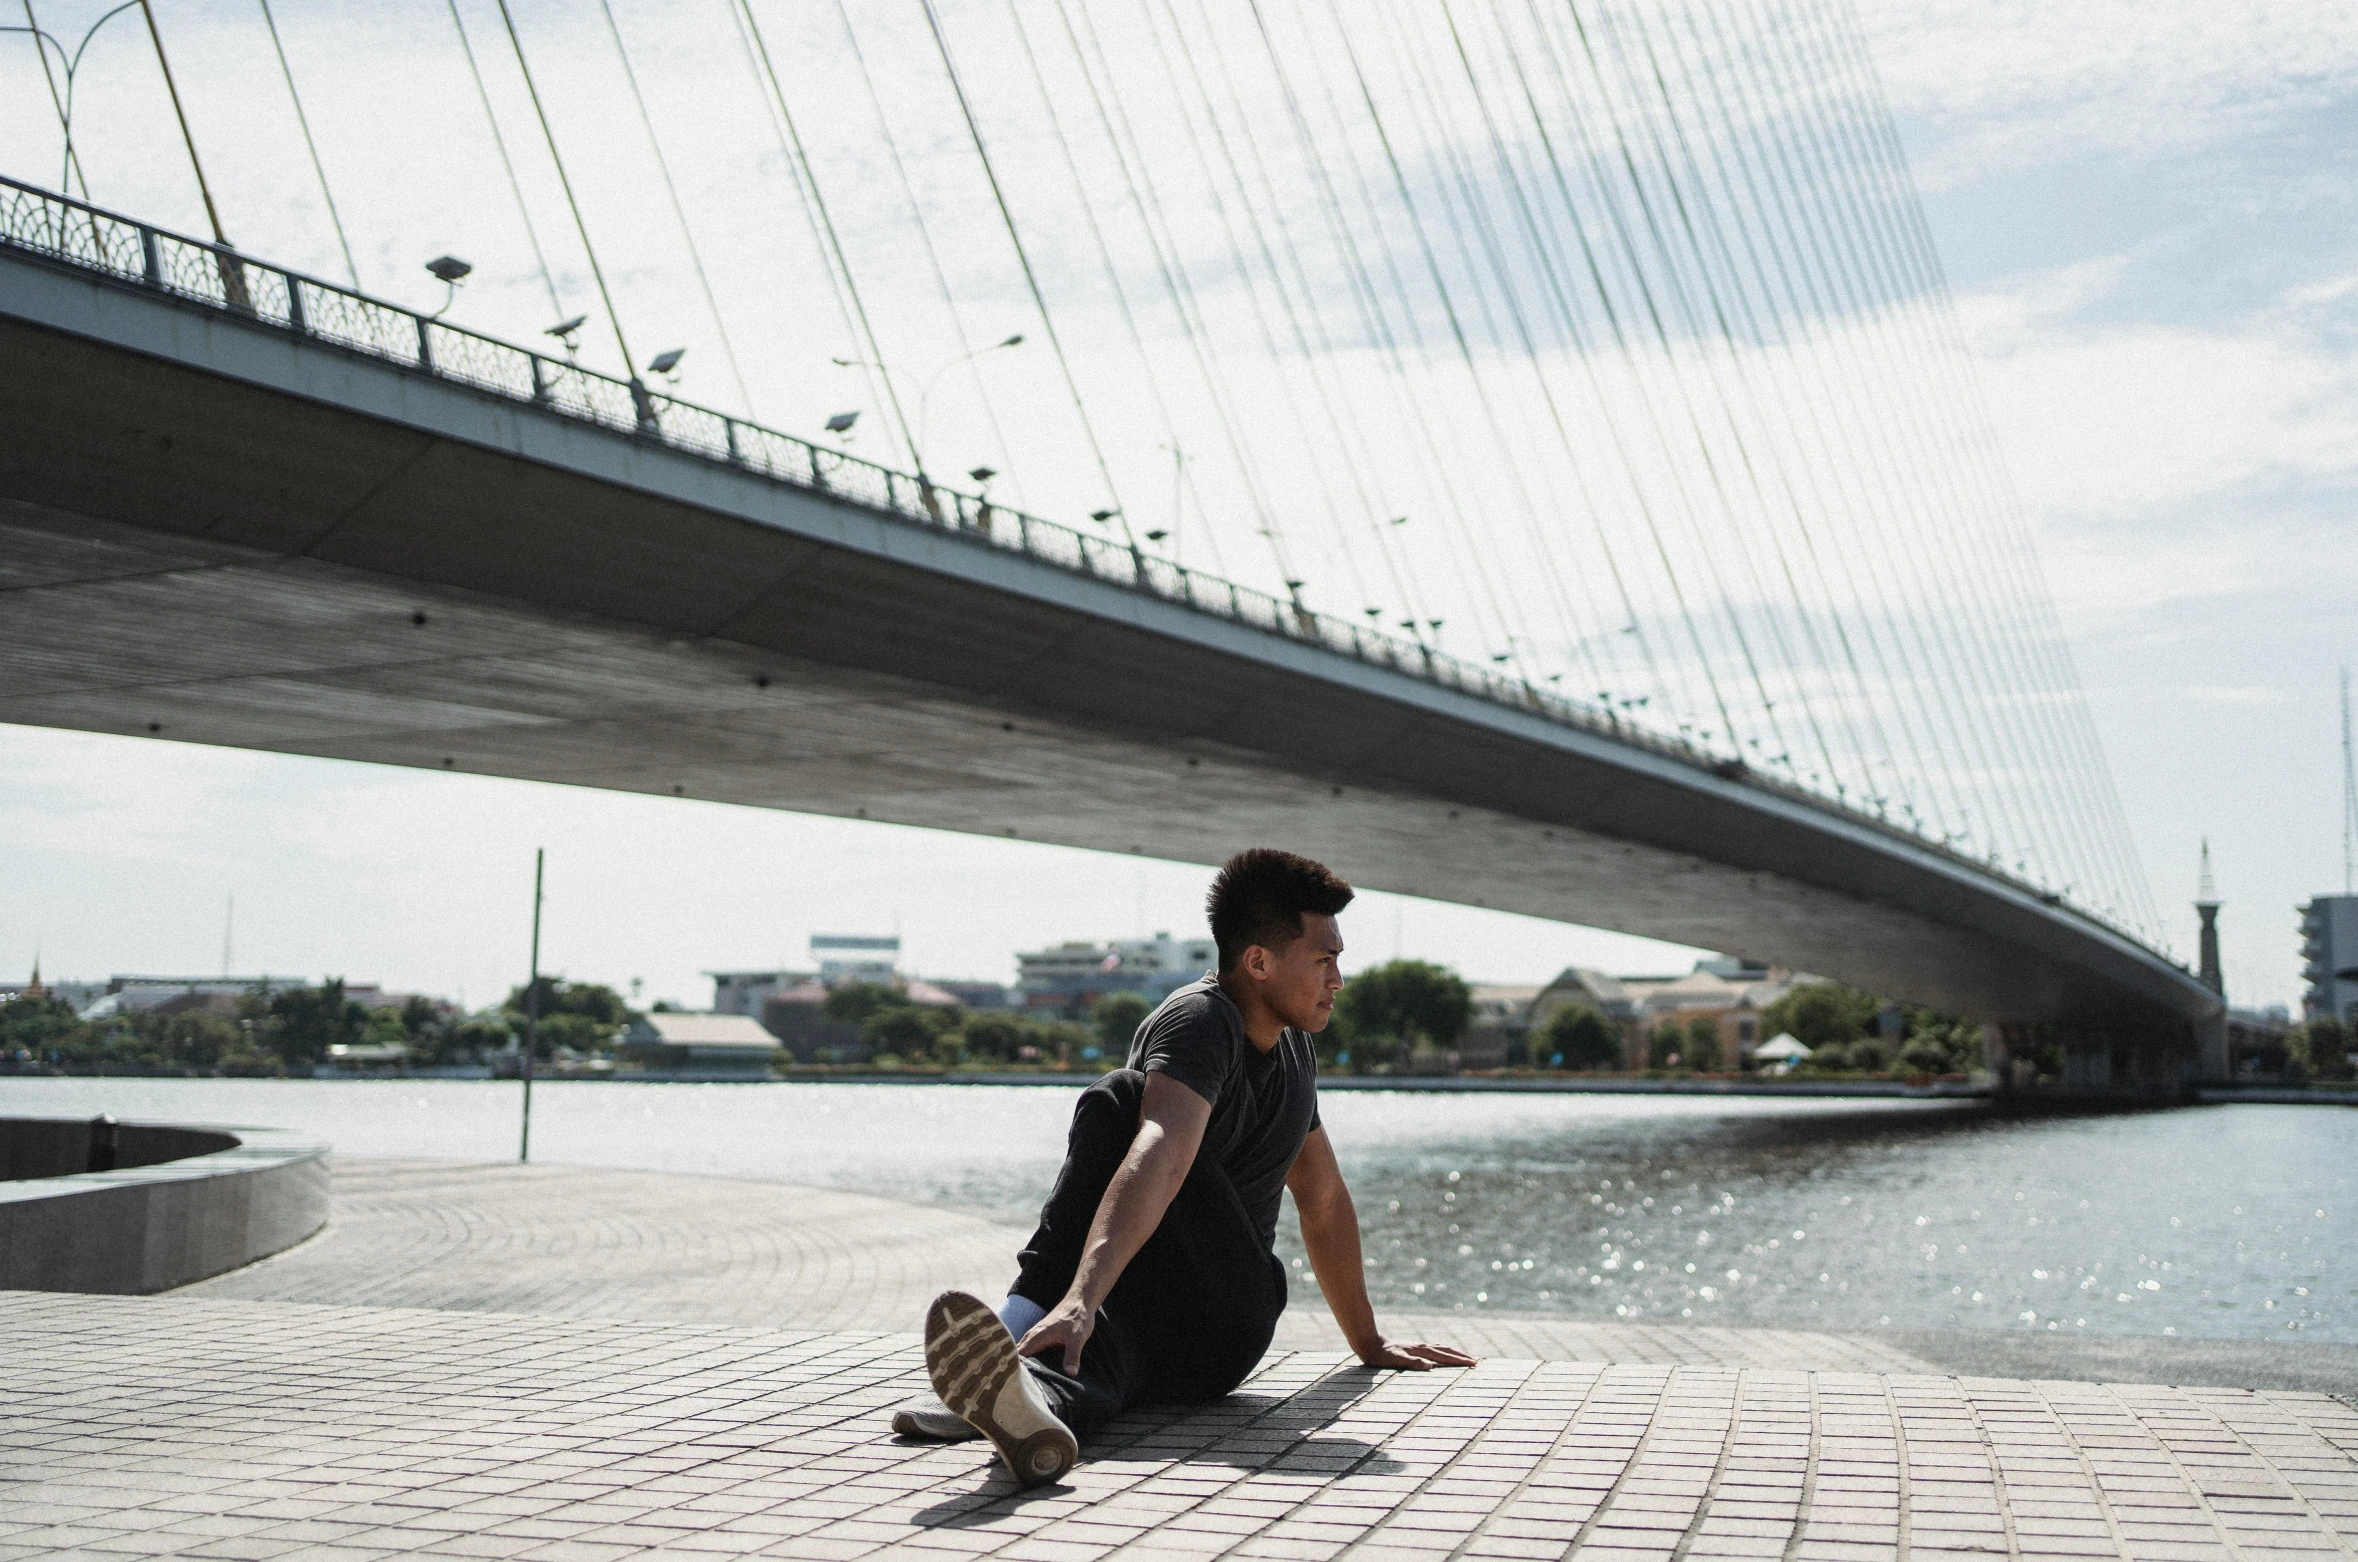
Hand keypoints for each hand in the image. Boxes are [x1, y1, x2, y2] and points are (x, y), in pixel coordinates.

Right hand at [1015, 1295, 1096, 1376]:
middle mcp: (1033, 1334)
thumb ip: (1072, 1356)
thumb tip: (1070, 1374)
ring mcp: (1036, 1333)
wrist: (1080, 1300)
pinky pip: (1029, 1347)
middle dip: (1016, 1368)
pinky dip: (1028, 1357)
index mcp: (1037, 1336)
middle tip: (1016, 1386)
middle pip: (1017, 1354)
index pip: (1018, 1355)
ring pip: (1023, 1350)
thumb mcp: (1077, 1339)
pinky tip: (1033, 1368)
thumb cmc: (1078, 1317)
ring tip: (1022, 1381)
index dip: (1015, 1369)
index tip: (1014, 1383)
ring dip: (1022, 1363)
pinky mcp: (1042, 1334)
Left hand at [1356, 1337, 1476, 1370]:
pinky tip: (1442, 1355)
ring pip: (1440, 1349)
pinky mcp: (1413, 1348)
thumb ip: (1412, 1363)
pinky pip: (1433, 1349)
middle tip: (1475, 1362)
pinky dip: (1443, 1352)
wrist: (1369, 1342)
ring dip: (1453, 1353)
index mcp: (1420, 1351)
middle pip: (1445, 1350)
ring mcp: (1417, 1346)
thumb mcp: (1395, 1361)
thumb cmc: (1381, 1355)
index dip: (1459, 1361)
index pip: (1444, 1357)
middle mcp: (1421, 1347)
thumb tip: (1430, 1367)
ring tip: (1464, 1358)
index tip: (1473, 1364)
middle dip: (1460, 1356)